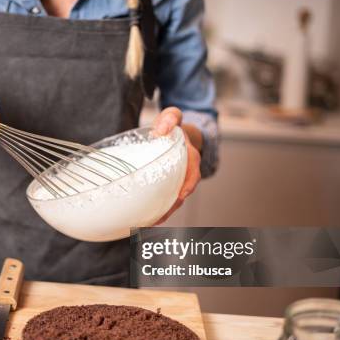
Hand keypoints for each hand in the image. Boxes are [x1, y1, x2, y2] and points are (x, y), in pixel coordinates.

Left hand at [151, 107, 201, 224]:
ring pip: (174, 200)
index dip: (187, 186)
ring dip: (164, 212)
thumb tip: (160, 130)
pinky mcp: (169, 185)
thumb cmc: (171, 126)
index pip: (193, 174)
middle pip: (182, 194)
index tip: (180, 196)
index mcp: (191, 157)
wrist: (173, 132)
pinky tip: (146, 218)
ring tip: (150, 223)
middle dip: (172, 207)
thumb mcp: (172, 116)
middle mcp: (187, 172)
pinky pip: (166, 199)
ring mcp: (179, 180)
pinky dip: (158, 209)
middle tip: (158, 217)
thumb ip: (169, 118)